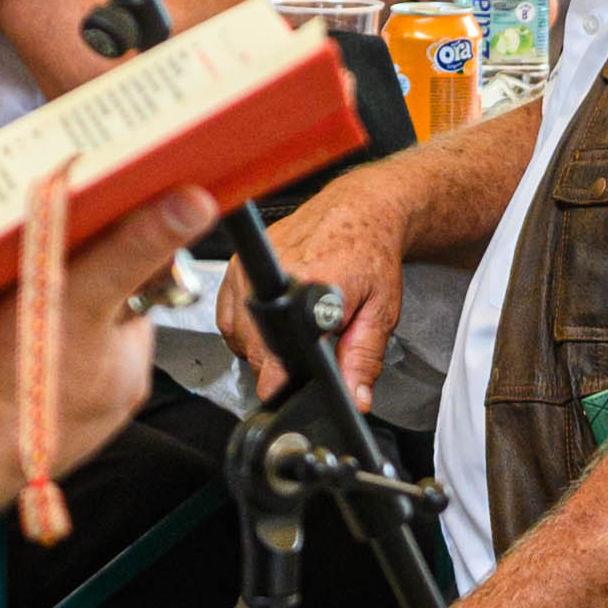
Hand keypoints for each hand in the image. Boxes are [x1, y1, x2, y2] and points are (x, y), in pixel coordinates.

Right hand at [0, 184, 217, 472]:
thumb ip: (135, 247)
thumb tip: (192, 208)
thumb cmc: (17, 381)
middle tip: (26, 280)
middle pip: (87, 324)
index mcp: (129, 369)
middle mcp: (101, 403)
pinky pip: (15, 383)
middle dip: (59, 297)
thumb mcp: (83, 292)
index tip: (78, 248)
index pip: (133, 298)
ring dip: (25, 331)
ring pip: (49, 354)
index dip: (105, 264)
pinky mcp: (16, 432)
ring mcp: (58, 421)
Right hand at [248, 166, 415, 402]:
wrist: (361, 209)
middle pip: (253, 348)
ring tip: (293, 327)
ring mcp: (251, 264)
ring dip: (258, 344)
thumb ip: (364, 358)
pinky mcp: (238, 261)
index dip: (279, 378)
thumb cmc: (372, 252)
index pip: (276, 350)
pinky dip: (245, 324)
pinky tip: (273, 316)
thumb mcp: (380, 311)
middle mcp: (274, 272)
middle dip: (277, 362)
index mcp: (311, 284)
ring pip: (236, 333)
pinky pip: (227, 312)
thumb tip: (354, 398)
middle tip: (306, 346)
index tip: (284, 387)